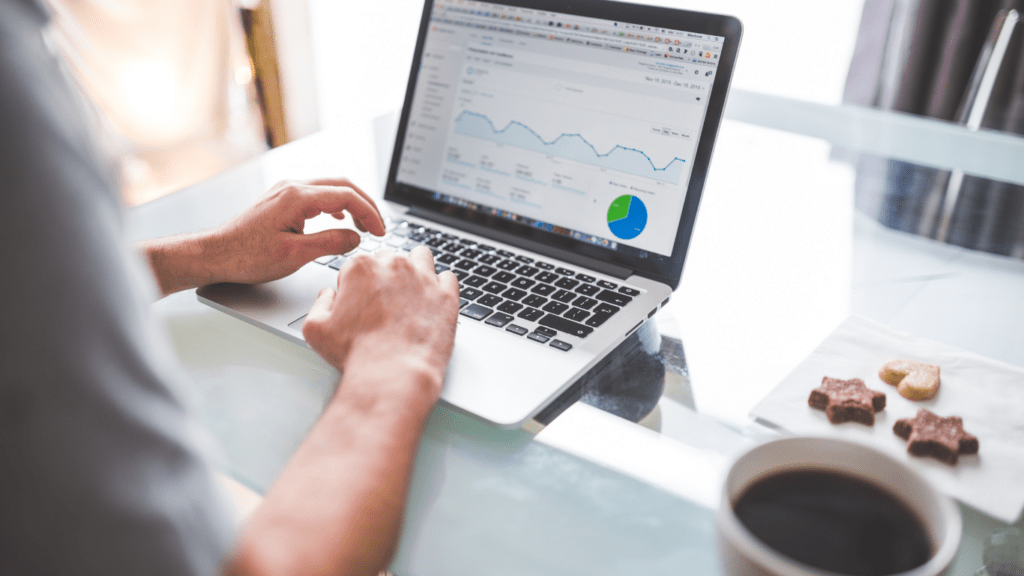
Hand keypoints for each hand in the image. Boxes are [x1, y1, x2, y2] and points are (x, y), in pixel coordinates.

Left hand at [206, 178, 384, 284]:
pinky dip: (335, 205)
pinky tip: (339, 219)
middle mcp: (292, 187)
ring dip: (352, 204)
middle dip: (365, 205)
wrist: (216, 254)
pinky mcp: (282, 199)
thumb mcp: (294, 255)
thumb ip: (330, 243)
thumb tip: (355, 237)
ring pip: (330, 188)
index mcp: (297, 197)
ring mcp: (286, 191)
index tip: (381, 231)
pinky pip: (317, 195)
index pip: (346, 195)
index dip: (369, 213)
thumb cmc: (246, 256)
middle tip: (379, 226)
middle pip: (342, 185)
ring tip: (364, 225)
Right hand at [302, 246, 459, 397]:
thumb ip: (320, 303)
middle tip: (383, 304)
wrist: (393, 374)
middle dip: (385, 276)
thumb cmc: (356, 354)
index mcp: (361, 267)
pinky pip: (448, 277)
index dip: (356, 285)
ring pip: (420, 258)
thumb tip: (328, 294)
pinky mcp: (447, 295)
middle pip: (389, 260)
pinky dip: (441, 286)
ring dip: (415, 269)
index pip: (357, 265)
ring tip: (410, 293)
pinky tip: (432, 301)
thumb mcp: (315, 329)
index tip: (359, 303)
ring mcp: (424, 278)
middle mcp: (394, 266)